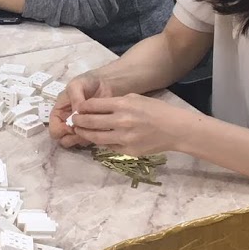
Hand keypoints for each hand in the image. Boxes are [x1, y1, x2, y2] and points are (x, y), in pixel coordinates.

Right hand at [48, 71, 107, 147]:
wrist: (107, 82)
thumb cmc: (87, 82)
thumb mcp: (76, 85)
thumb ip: (75, 99)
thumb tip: (76, 115)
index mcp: (59, 112)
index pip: (54, 130)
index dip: (61, 131)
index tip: (72, 126)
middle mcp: (67, 123)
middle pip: (63, 140)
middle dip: (71, 138)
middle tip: (83, 131)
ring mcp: (80, 128)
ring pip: (76, 143)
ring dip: (82, 139)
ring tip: (92, 129)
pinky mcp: (92, 130)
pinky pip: (90, 140)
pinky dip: (94, 137)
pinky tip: (100, 128)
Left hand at [67, 89, 183, 157]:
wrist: (174, 129)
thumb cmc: (156, 111)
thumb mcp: (136, 99)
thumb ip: (116, 103)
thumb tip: (96, 108)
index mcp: (123, 104)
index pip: (93, 105)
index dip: (82, 107)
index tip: (77, 109)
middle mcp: (121, 121)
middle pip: (90, 122)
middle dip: (79, 121)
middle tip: (74, 121)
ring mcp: (124, 138)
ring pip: (96, 137)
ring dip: (85, 134)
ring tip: (80, 131)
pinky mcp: (127, 151)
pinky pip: (108, 146)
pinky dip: (101, 142)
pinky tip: (97, 139)